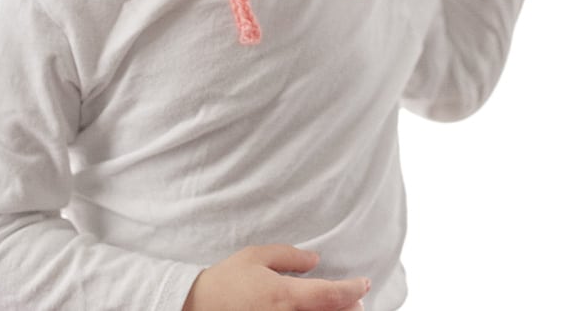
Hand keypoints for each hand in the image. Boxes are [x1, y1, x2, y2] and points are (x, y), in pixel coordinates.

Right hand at [182, 244, 370, 310]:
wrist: (197, 307)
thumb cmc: (227, 281)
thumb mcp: (256, 256)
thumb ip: (289, 256)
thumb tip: (315, 259)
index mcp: (286, 295)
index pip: (331, 295)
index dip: (353, 289)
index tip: (365, 283)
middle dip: (348, 309)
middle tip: (356, 302)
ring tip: (341, 310)